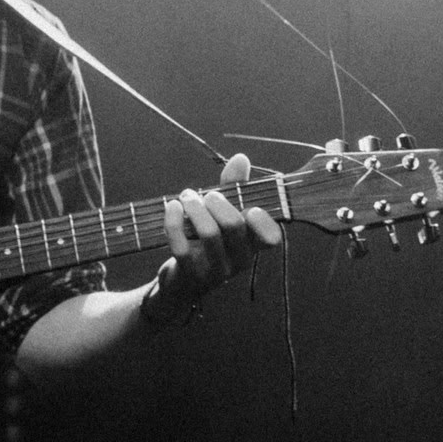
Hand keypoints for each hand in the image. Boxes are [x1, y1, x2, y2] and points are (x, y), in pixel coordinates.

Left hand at [147, 153, 282, 324]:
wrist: (182, 283)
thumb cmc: (208, 241)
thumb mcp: (223, 214)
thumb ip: (234, 187)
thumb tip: (241, 158)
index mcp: (253, 245)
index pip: (271, 239)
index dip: (264, 222)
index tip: (249, 208)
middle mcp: (239, 260)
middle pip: (234, 226)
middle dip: (217, 201)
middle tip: (205, 194)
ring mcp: (216, 270)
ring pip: (209, 233)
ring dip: (194, 207)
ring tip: (186, 196)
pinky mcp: (190, 274)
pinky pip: (182, 246)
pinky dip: (174, 222)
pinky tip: (171, 206)